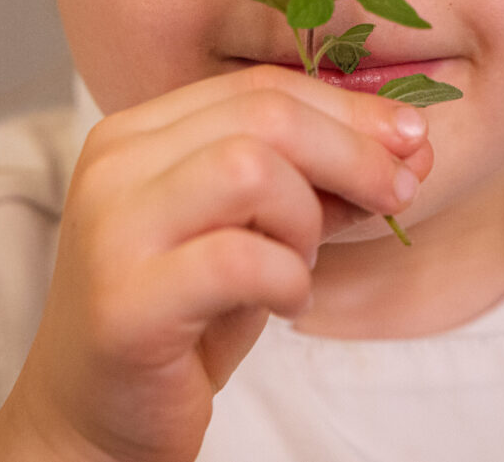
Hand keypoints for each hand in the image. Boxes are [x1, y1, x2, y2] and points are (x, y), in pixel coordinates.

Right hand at [0, 64, 432, 461]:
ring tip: (299, 264)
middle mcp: (114, 166)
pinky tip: (285, 300)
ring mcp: (112, 230)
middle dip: (353, 151)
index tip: (411, 140)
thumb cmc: (180, 320)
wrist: (92, 417)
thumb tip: (405, 146)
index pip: (259, 87)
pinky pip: (242, 259)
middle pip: (263, 115)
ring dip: (306, 219)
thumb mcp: (250, 232)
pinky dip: (287, 278)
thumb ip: (309, 181)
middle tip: (398, 194)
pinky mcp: (126, 301)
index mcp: (137, 133)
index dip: (348, 109)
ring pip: (251, 170)